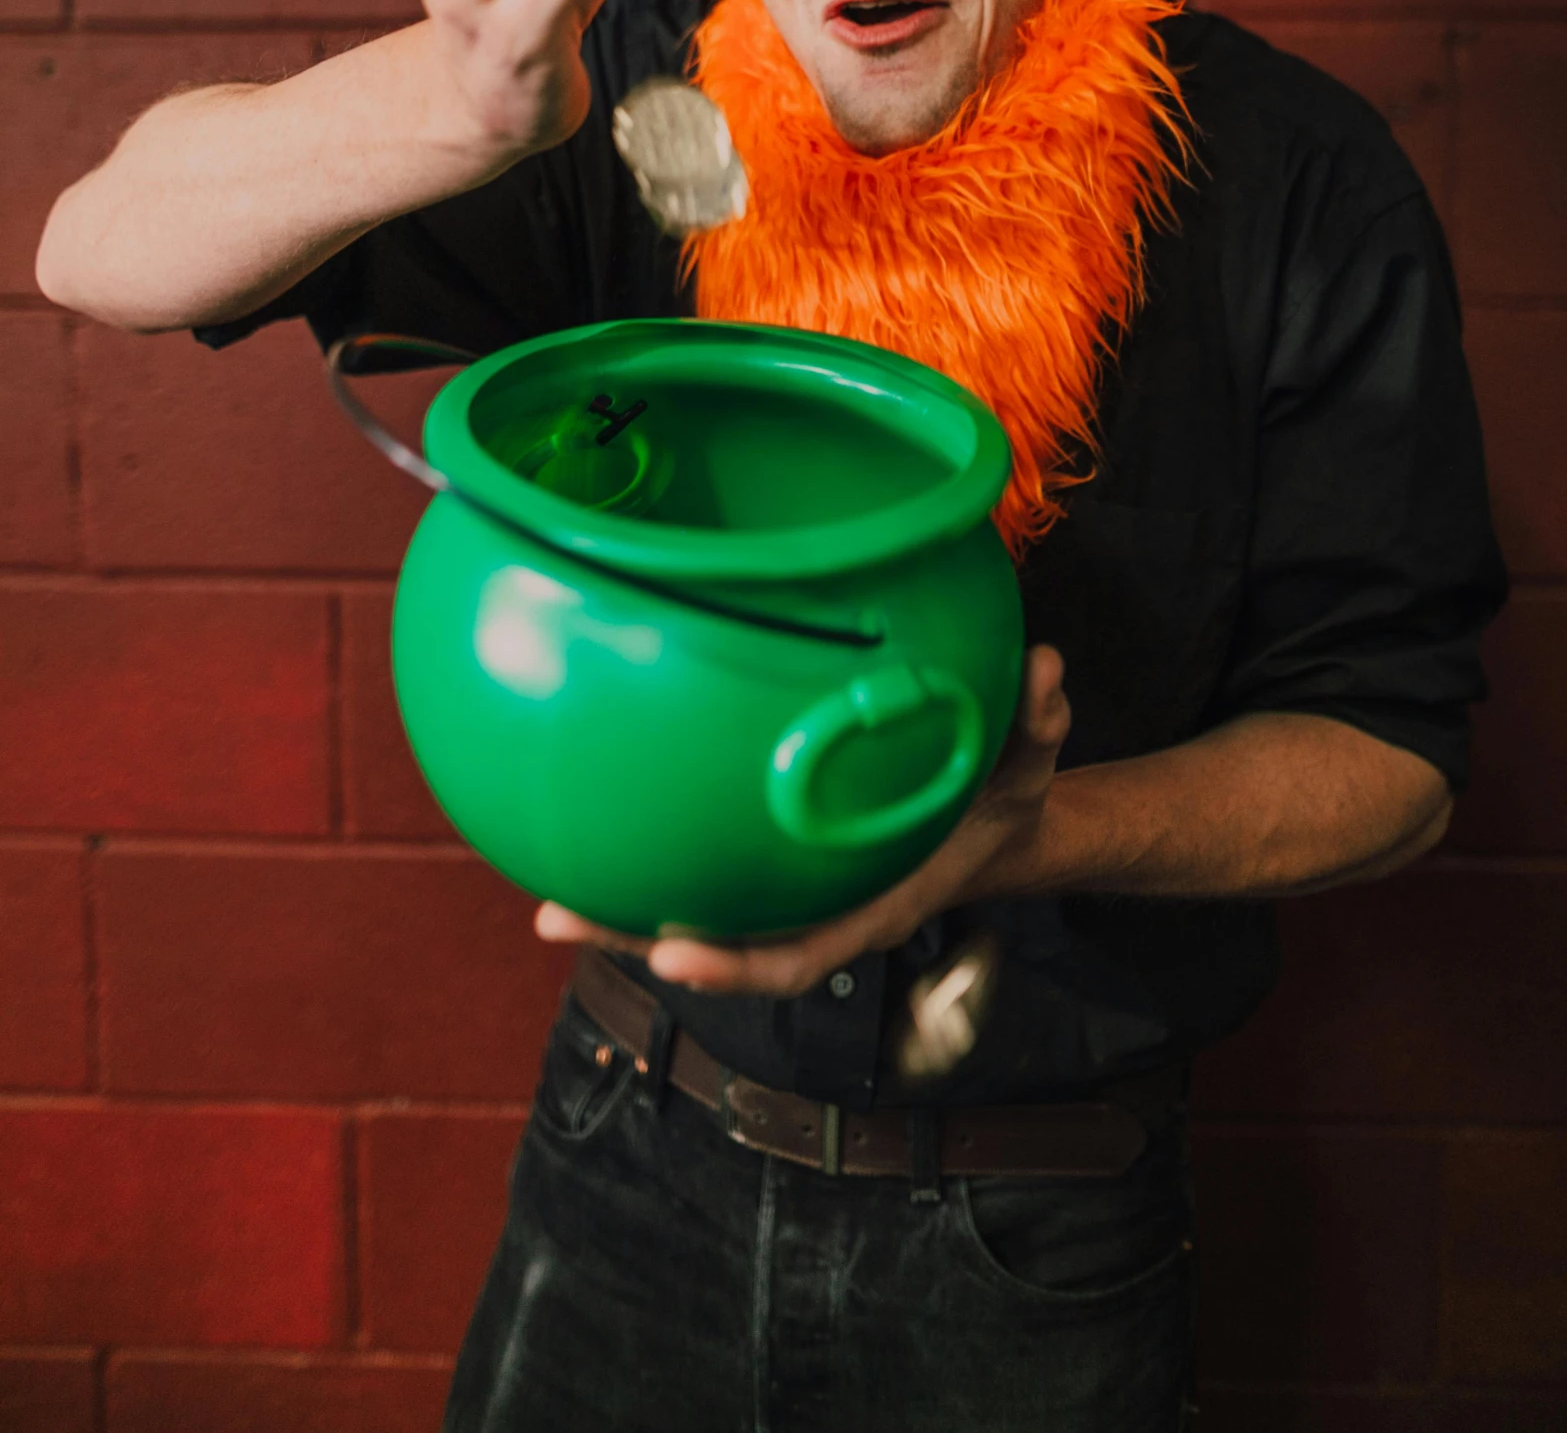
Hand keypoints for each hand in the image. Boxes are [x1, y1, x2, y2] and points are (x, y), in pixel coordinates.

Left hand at [535, 644, 1070, 995]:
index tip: (671, 954)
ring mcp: (789, 895)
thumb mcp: (1032, 763)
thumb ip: (1039, 721)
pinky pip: (704, 869)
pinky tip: (595, 822)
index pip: (793, 957)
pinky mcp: (772, 866)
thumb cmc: (1004, 796)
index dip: (731, 967)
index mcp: (871, 907)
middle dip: (633, 941)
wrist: (992, 823)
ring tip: (544, 895)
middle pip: (716, 950)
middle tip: (556, 917)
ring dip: (620, 913)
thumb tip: (1047, 666)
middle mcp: (819, 912)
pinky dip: (651, 861)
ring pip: (694, 917)